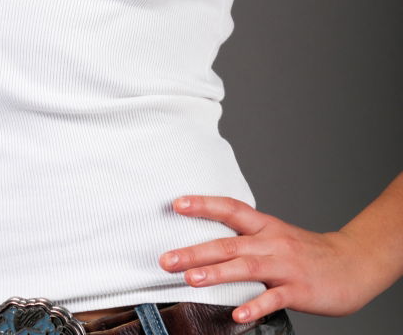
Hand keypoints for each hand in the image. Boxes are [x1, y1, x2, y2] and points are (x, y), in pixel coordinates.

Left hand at [158, 195, 377, 324]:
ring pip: (246, 267)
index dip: (204, 204)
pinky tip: (238, 315)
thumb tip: (209, 243)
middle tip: (166, 259)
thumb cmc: (308, 252)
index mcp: (265, 226)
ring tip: (190, 280)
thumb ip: (247, 239)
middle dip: (194, 251)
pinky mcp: (299, 290)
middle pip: (229, 243)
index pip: (230, 208)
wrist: (353, 263)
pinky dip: (255, 306)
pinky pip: (274, 298)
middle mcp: (272, 242)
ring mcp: (286, 266)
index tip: (177, 204)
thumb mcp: (276, 236)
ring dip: (216, 273)